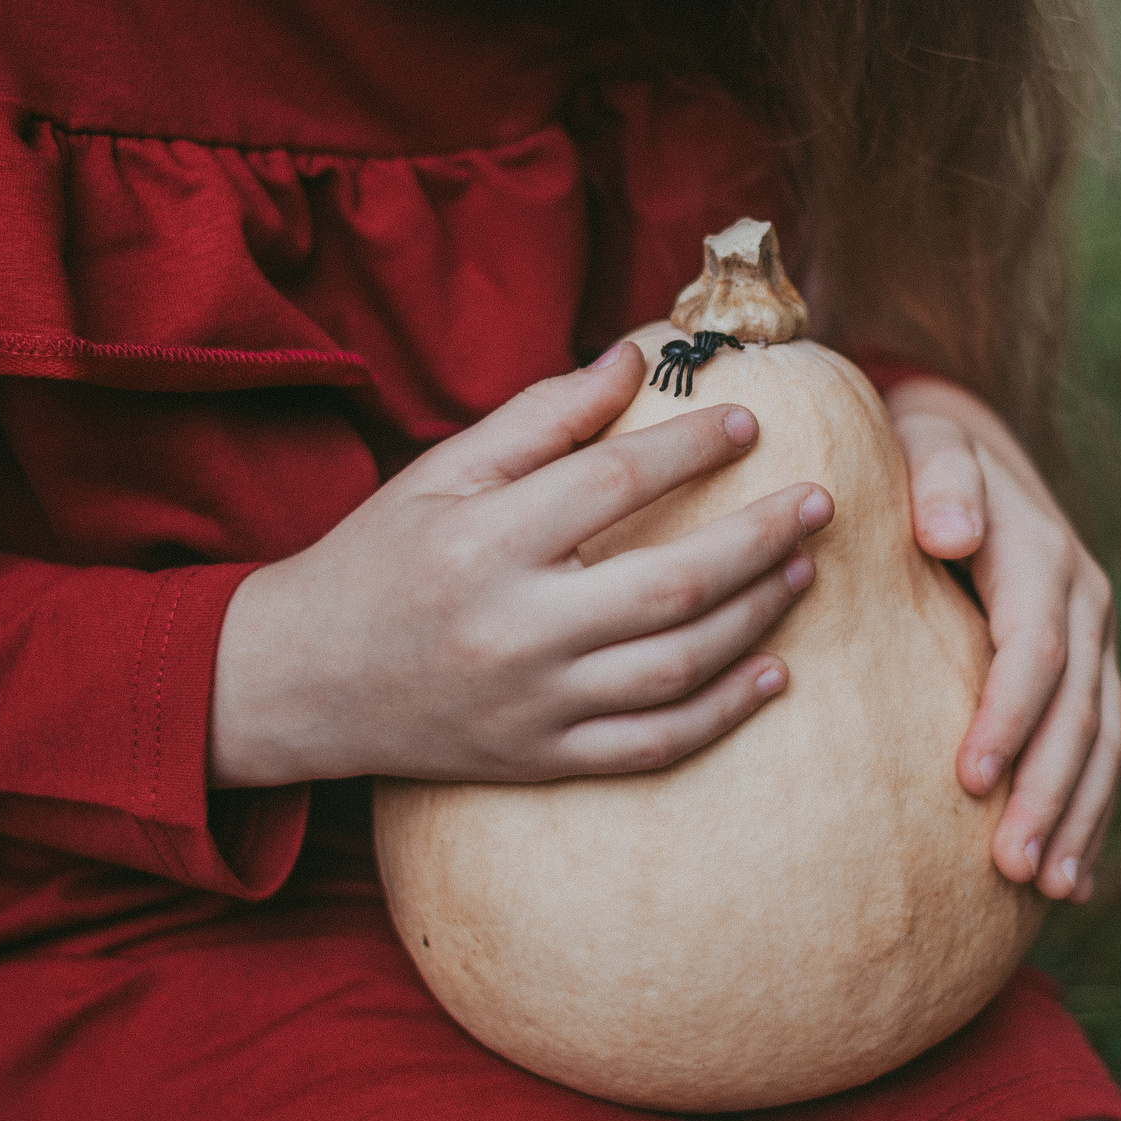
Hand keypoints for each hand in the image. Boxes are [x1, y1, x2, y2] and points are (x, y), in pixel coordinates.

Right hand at [209, 343, 832, 787]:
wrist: (302, 681)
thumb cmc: (379, 559)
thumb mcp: (441, 472)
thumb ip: (541, 417)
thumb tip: (631, 361)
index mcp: (483, 539)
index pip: (614, 481)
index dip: (691, 447)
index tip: (748, 423)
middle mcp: (512, 626)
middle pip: (671, 582)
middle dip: (760, 538)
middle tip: (818, 502)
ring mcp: (532, 702)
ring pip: (677, 666)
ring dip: (756, 616)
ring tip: (801, 570)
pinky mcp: (542, 758)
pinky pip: (654, 743)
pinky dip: (724, 712)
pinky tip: (775, 672)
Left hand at [885, 376, 1120, 902]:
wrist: (966, 449)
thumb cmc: (922, 457)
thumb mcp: (926, 447)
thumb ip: (941, 483)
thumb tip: (951, 531)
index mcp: (1044, 555)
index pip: (1035, 649)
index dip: (1008, 715)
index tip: (969, 779)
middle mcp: (1085, 602)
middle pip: (1079, 712)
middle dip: (1049, 792)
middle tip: (1013, 868)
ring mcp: (1096, 642)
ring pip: (1103, 741)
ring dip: (1079, 817)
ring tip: (1051, 889)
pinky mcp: (1090, 672)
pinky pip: (1102, 749)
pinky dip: (1092, 813)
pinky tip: (1076, 881)